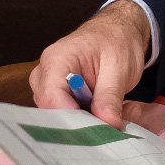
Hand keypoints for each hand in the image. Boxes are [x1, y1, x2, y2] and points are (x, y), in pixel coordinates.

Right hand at [29, 0, 151, 126]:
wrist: (119, 31)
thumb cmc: (117, 41)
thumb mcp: (119, 67)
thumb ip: (110, 97)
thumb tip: (108, 125)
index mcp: (56, 60)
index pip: (51, 98)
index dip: (71, 119)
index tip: (93, 133)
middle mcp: (45, 73)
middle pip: (50, 110)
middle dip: (76, 124)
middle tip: (103, 133)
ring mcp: (49, 84)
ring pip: (56, 115)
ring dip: (80, 122)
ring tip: (103, 124)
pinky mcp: (58, 93)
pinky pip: (63, 113)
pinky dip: (81, 119)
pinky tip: (98, 119)